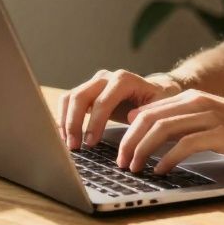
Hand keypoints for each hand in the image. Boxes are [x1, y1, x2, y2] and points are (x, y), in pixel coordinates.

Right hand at [58, 69, 181, 149]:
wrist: (156, 91)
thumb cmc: (159, 102)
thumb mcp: (160, 107)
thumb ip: (147, 112)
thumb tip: (130, 119)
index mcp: (124, 80)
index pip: (103, 100)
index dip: (95, 122)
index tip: (91, 143)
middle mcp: (106, 77)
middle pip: (81, 96)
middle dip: (74, 122)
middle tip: (75, 146)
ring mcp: (94, 83)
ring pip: (71, 97)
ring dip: (65, 121)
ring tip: (69, 144)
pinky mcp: (87, 91)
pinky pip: (68, 101)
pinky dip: (63, 118)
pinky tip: (65, 136)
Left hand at [115, 90, 223, 174]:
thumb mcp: (211, 119)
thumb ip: (184, 121)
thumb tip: (152, 133)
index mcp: (192, 98)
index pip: (149, 111)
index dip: (129, 131)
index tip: (119, 150)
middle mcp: (197, 103)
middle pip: (150, 119)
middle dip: (130, 142)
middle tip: (121, 162)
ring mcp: (209, 117)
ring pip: (162, 130)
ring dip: (143, 150)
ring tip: (134, 168)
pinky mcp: (220, 133)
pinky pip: (185, 145)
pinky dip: (168, 158)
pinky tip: (160, 170)